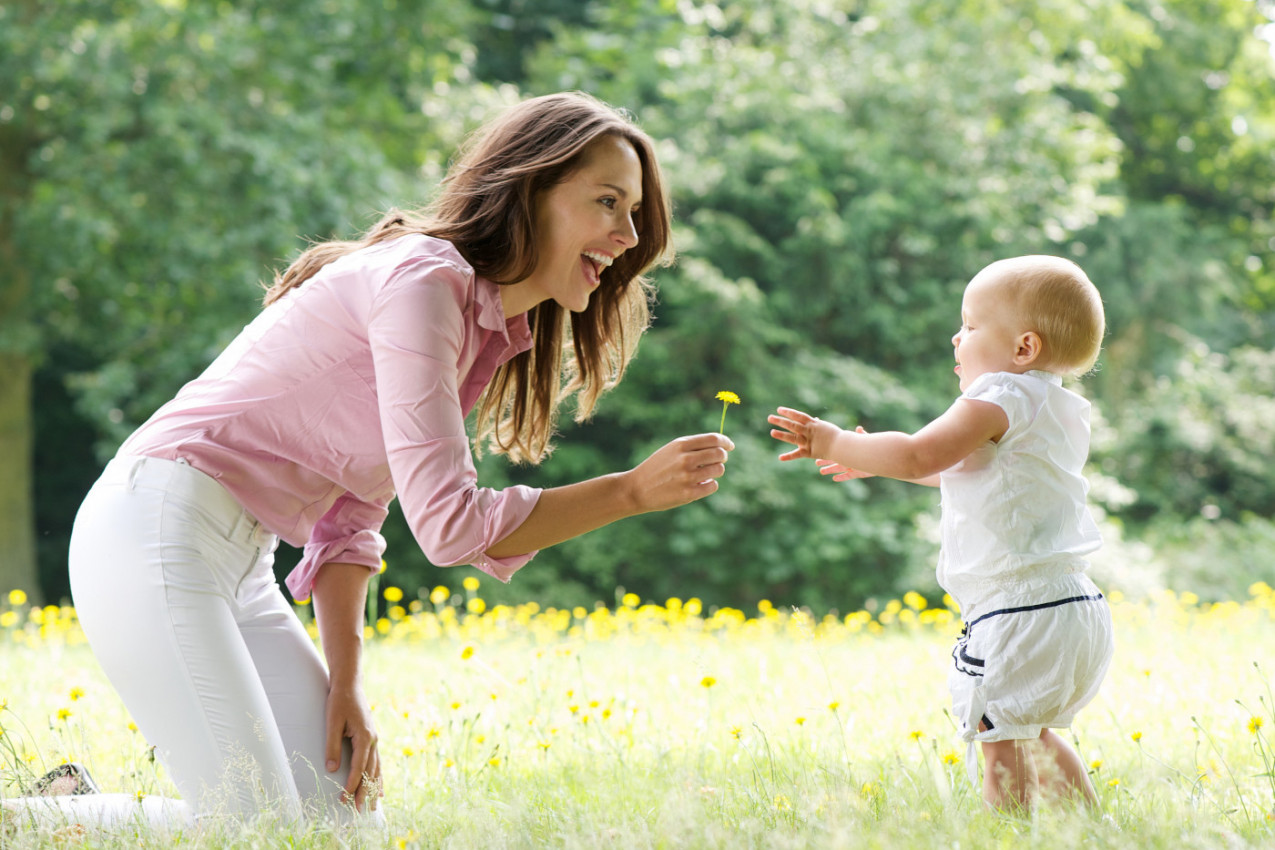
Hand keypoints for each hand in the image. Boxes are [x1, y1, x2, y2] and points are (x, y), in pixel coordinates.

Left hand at [325, 682, 381, 811]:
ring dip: (374, 787)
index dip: (352, 784)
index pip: (358, 766)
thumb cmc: (339, 701)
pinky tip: (380, 787)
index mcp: (365, 736)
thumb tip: (332, 769)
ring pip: (376, 768)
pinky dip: (378, 776)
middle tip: (361, 810)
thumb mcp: (332, 722)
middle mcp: (373, 739)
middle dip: (366, 791)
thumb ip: (332, 745)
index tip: (346, 798)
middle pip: (370, 771)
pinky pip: (377, 761)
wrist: (349, 684)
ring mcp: (374, 739)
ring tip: (374, 805)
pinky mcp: (371, 738)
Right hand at [626, 433, 733, 512]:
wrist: (637, 489)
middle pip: (719, 454)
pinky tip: (700, 484)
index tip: (729, 446)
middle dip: (722, 457)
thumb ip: (694, 446)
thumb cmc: (658, 468)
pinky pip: (712, 485)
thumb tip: (721, 446)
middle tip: (716, 461)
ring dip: (716, 471)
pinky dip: (709, 484)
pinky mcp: (688, 493)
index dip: (725, 442)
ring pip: (719, 470)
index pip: (714, 439)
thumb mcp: (671, 450)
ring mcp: (687, 477)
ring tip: (705, 474)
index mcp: (681, 444)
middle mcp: (685, 459)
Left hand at [768, 406, 835, 460]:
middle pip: (792, 425)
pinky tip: (780, 458)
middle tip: (769, 418)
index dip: (789, 412)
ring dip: (782, 435)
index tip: (779, 409)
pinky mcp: (809, 452)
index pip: (798, 415)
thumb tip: (814, 419)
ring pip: (793, 438)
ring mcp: (808, 442)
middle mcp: (809, 431)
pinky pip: (798, 454)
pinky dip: (789, 456)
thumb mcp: (825, 427)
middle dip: (780, 421)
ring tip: (772, 432)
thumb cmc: (835, 436)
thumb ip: (817, 423)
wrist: (843, 446)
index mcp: (812, 424)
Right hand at [816, 427, 873, 480]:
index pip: (837, 449)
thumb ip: (862, 435)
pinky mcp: (857, 473)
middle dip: (826, 461)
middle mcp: (849, 458)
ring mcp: (853, 466)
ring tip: (822, 471)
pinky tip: (834, 479)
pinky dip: (841, 477)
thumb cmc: (873, 448)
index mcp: (849, 450)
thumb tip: (859, 428)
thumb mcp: (866, 441)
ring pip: (839, 469)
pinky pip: (848, 476)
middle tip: (817, 462)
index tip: (821, 451)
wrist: (882, 459)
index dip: (829, 451)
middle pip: (835, 460)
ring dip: (830, 470)